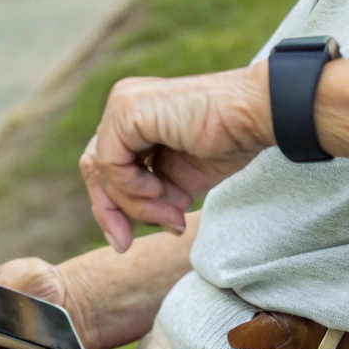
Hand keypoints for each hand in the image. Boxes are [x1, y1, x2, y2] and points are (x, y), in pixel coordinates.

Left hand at [80, 65, 270, 251]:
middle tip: (126, 244)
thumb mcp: (175, 180)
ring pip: (103, 172)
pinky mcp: (126, 109)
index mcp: (133, 120)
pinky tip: (162, 190)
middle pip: (96, 171)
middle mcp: (122, 108)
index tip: (125, 243)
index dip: (112, 208)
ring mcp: (122, 104)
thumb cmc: (226, 142)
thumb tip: (120, 231)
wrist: (252, 117)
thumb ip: (146, 196)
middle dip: (113, 212)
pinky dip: (132, 187)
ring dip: (135, 205)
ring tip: (172, 214)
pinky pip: (110, 163)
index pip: (105, 169)